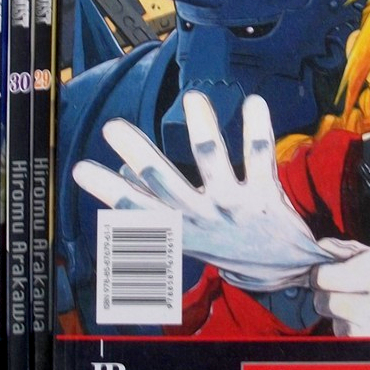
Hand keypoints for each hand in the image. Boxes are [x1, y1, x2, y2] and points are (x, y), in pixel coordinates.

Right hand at [72, 91, 330, 290]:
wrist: (288, 269)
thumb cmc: (231, 243)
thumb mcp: (189, 233)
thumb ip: (157, 206)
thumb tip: (122, 174)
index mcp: (182, 228)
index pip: (137, 211)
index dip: (108, 191)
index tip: (81, 169)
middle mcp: (204, 217)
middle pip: (166, 184)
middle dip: (138, 155)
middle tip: (113, 128)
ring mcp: (235, 206)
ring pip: (213, 164)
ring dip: (202, 130)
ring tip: (192, 100)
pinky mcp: (266, 196)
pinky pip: (259, 157)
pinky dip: (256, 128)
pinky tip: (253, 102)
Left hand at [311, 238, 369, 336]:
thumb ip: (353, 251)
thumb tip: (321, 246)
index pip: (325, 276)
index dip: (318, 274)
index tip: (326, 274)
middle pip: (326, 302)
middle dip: (325, 297)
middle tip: (340, 294)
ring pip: (337, 324)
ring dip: (341, 319)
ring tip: (364, 312)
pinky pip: (351, 343)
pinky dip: (353, 336)